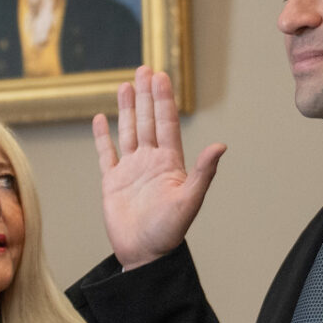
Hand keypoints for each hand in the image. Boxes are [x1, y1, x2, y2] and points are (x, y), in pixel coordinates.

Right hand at [93, 66, 226, 269]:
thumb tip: (220, 146)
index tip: (160, 76)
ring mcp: (130, 170)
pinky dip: (103, 137)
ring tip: (125, 86)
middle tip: (144, 69)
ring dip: (127, 109)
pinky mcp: (112, 182)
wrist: (143, 254)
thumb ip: (203, 173)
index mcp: (169, 162)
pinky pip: (106, 154)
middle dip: (146, 95)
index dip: (163, 99)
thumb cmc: (169, 232)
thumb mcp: (189, 201)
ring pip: (128, 131)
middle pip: (147, 121)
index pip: (165, 123)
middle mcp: (150, 161)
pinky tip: (101, 119)